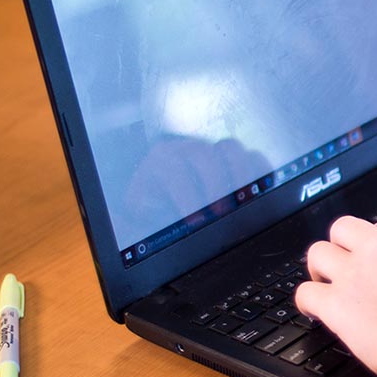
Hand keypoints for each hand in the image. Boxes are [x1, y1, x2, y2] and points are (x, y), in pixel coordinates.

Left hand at [125, 137, 271, 220]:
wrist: (169, 206)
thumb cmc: (154, 215)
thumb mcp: (135, 220)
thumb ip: (124, 226)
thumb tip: (115, 225)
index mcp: (161, 161)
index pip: (174, 170)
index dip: (186, 196)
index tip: (195, 221)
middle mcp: (188, 151)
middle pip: (206, 155)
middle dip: (215, 188)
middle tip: (221, 216)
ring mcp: (215, 153)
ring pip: (233, 150)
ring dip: (240, 178)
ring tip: (243, 205)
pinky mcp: (239, 163)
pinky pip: (255, 159)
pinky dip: (261, 176)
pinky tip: (260, 198)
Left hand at [296, 216, 376, 376]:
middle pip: (343, 229)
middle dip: (342, 247)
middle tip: (347, 267)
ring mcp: (354, 273)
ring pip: (317, 253)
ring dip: (320, 270)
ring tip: (326, 286)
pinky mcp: (336, 304)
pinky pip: (304, 293)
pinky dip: (307, 303)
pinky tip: (315, 312)